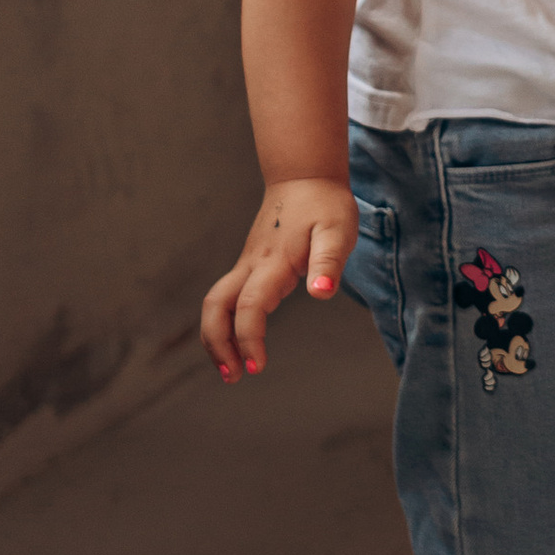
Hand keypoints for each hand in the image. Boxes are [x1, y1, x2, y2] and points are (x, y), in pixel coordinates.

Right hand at [202, 180, 356, 379]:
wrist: (305, 177)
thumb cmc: (325, 205)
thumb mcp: (338, 231)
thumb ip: (328, 263)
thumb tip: (321, 295)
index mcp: (273, 262)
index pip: (249, 306)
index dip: (248, 339)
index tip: (258, 366)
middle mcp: (252, 264)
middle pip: (216, 307)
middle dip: (218, 345)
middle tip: (234, 377)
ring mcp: (247, 264)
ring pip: (216, 303)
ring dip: (217, 337)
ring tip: (233, 368)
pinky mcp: (250, 264)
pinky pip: (228, 298)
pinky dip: (226, 323)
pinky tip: (241, 341)